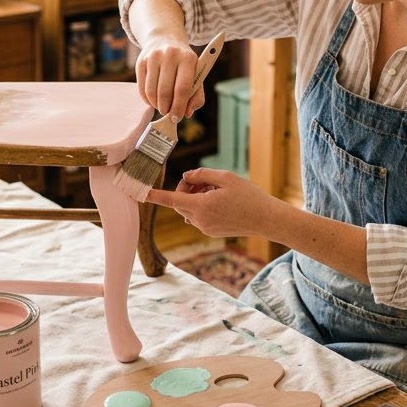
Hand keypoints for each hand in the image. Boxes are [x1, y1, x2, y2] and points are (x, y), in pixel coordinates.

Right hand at [137, 37, 206, 120]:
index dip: (179, 107)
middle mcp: (170, 55)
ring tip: (161, 106)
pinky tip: (153, 100)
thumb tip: (186, 113)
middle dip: (166, 108)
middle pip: (165, 91)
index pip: (183, 88)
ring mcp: (153, 57)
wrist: (165, 38)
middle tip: (168, 113)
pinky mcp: (141, 61)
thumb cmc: (183, 62)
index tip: (177, 118)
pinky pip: (142, 88)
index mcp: (188, 58)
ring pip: (152, 91)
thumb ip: (196, 95)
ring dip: (156, 105)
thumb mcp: (195, 73)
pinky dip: (147, 99)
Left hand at [146, 167, 276, 238]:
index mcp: (202, 206)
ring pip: (188, 209)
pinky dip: (202, 206)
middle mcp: (200, 220)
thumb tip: (186, 176)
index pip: (171, 199)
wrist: (265, 219)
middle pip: (179, 202)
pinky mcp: (211, 232)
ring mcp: (205, 228)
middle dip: (185, 189)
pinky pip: (197, 216)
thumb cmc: (248, 195)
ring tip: (215, 190)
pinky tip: (220, 200)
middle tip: (201, 180)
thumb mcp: (226, 177)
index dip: (154, 196)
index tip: (140, 194)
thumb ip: (202, 174)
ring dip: (194, 197)